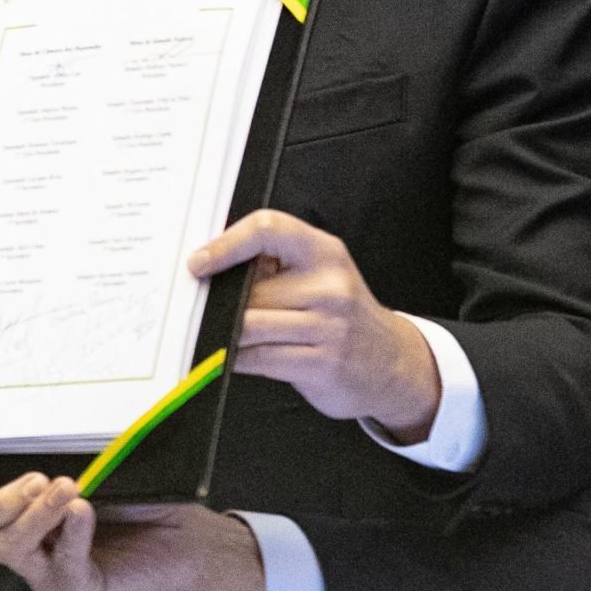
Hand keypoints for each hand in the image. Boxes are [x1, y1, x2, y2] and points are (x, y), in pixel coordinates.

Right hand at [0, 474, 266, 590]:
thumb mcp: (89, 471)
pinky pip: (64, 565)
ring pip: (14, 551)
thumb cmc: (136, 500)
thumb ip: (56, 461)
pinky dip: (72, 534)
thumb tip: (28, 427)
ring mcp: (51, 575)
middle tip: (35, 481)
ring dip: (35, 516)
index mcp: (21, 522)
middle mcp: (29, 551)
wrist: (185, 537)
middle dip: (1, 503)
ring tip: (66, 488)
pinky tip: (83, 511)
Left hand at [190, 211, 439, 440]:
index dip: (226, 243)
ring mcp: (329, 326)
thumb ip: (276, 267)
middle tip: (205, 313)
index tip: (198, 263)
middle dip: (223, 306)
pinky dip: (237, 359)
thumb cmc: (342, 316)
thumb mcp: (321, 276)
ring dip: (225, 335)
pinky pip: (259, 359)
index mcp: (324, 252)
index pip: (269, 228)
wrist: (392, 363)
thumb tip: (210, 270)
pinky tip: (237, 357)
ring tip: (219, 336)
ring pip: (249, 326)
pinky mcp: (322, 363)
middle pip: (250, 289)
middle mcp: (330, 285)